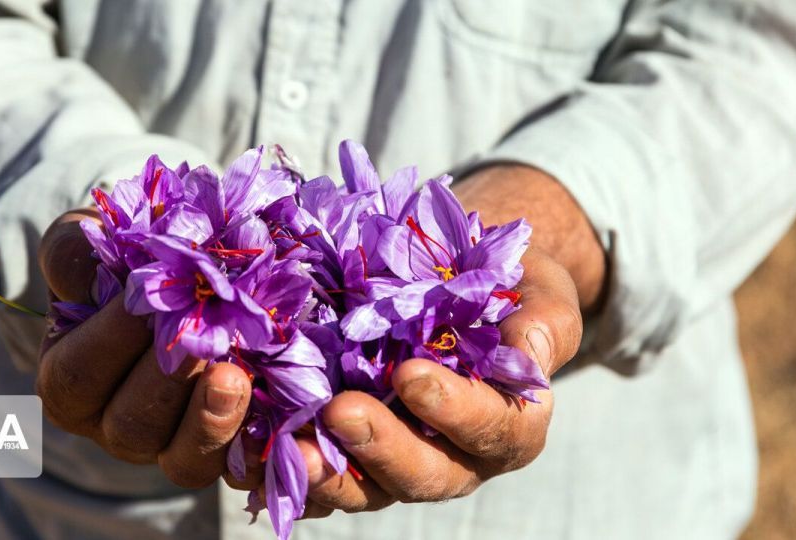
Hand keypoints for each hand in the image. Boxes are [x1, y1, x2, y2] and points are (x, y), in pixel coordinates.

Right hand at [36, 208, 251, 487]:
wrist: (192, 274)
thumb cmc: (127, 257)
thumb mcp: (86, 244)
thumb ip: (73, 254)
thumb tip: (88, 268)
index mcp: (71, 382)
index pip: (77, 376)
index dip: (108, 341)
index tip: (141, 298)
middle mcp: (117, 424)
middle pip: (131, 426)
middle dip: (166, 381)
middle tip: (199, 339)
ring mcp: (174, 445)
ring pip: (185, 460)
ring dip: (211, 420)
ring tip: (234, 376)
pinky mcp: (229, 452)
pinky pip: (241, 468)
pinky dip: (259, 446)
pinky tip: (278, 418)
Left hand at [294, 248, 580, 516]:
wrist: (461, 288)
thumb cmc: (506, 288)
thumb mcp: (538, 292)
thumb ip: (542, 322)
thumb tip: (529, 351)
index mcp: (510, 424)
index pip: (492, 428)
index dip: (455, 410)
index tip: (411, 374)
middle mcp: (456, 456)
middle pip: (424, 473)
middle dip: (380, 448)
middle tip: (340, 411)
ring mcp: (399, 460)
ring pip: (365, 489)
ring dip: (325, 472)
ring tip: (288, 445)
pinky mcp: (353, 455)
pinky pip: (321, 475)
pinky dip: (286, 466)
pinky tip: (253, 444)